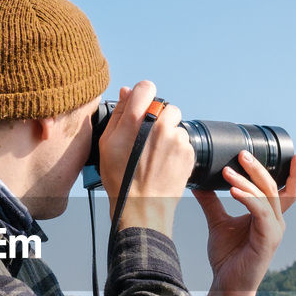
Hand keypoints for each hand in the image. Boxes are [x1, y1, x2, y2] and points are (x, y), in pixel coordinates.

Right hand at [97, 80, 194, 234]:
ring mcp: (176, 139)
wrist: (142, 207)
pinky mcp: (188, 152)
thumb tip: (127, 92)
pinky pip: (185, 141)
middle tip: (147, 140)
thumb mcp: (107, 144)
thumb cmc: (120, 179)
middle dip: (159, 119)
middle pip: (165, 106)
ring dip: (169, 135)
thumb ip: (119, 113)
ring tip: (155, 156)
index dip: (142, 97)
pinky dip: (177, 150)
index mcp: (135, 120)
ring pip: (176, 125)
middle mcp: (158, 125)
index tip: (141, 109)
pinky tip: (164, 164)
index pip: (146, 87)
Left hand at [194, 150, 295, 295]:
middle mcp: (276, 221)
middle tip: (242, 153)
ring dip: (247, 181)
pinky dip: (248, 199)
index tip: (293, 154)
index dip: (293, 174)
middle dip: (259, 168)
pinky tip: (233, 190)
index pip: (286, 191)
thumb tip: (199, 182)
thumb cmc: (227, 257)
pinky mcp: (268, 240)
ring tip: (228, 171)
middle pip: (273, 187)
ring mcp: (274, 231)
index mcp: (269, 216)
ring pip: (266, 197)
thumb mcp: (218, 223)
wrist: (227, 286)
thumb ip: (212, 202)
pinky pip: (260, 213)